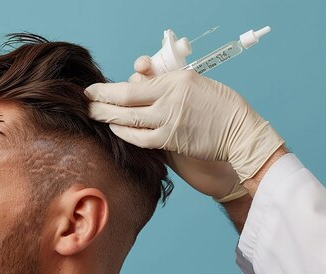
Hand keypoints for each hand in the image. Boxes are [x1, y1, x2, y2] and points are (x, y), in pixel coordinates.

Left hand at [85, 56, 283, 186]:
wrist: (240, 132)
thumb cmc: (219, 105)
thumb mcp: (194, 83)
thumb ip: (165, 84)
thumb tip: (137, 82)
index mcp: (175, 80)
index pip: (134, 83)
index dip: (110, 88)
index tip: (97, 89)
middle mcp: (170, 98)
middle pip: (125, 99)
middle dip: (101, 100)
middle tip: (86, 100)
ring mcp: (169, 121)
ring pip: (129, 119)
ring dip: (107, 117)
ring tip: (93, 114)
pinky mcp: (171, 141)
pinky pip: (140, 138)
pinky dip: (125, 134)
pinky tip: (115, 130)